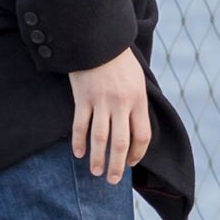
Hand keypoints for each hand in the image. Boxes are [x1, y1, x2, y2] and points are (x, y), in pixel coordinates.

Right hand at [67, 47, 150, 181]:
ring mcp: (101, 101)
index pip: (142, 136)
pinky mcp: (82, 98)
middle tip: (113, 180)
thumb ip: (137, 103)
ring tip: (96, 173)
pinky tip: (78, 153)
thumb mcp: (137, 79)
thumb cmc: (119, 60)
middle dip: (117, 165)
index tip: (130, 163)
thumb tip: (136, 129)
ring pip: (100, 138)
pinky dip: (78, 142)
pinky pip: (80, 126)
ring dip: (97, 159)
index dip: (137, 154)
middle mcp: (121, 103)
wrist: (98, 39)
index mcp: (138, 100)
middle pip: (121, 143)